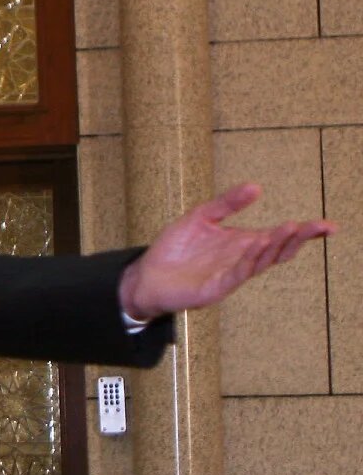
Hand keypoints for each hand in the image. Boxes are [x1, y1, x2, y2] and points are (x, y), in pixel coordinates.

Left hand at [119, 182, 335, 320]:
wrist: (147, 275)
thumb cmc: (175, 249)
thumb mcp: (201, 217)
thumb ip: (227, 203)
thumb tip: (256, 186)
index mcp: (242, 243)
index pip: (279, 237)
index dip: (304, 232)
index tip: (329, 226)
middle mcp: (242, 260)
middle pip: (278, 250)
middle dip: (298, 238)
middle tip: (317, 226)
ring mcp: (231, 275)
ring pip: (261, 261)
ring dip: (276, 244)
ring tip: (289, 227)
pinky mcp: (216, 288)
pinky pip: (237, 273)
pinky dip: (249, 260)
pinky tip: (258, 245)